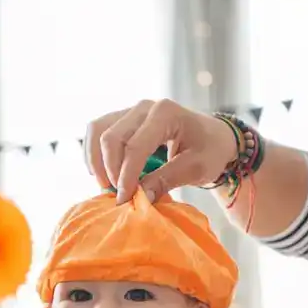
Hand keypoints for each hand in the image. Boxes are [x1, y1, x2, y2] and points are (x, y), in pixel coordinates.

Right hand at [84, 99, 238, 203]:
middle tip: (118, 196)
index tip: (124, 200)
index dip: (126, 176)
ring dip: (96, 160)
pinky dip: (94, 153)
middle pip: (111, 137)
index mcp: (165, 113)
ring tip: (106, 186)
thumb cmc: (209, 150)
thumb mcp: (196, 168)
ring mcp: (131, 110)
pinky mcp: (123, 118)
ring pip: (97, 130)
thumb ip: (166, 180)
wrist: (213, 137)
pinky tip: (101, 173)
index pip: (135, 146)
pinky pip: (98, 130)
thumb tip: (139, 197)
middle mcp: (144, 107)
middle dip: (110, 170)